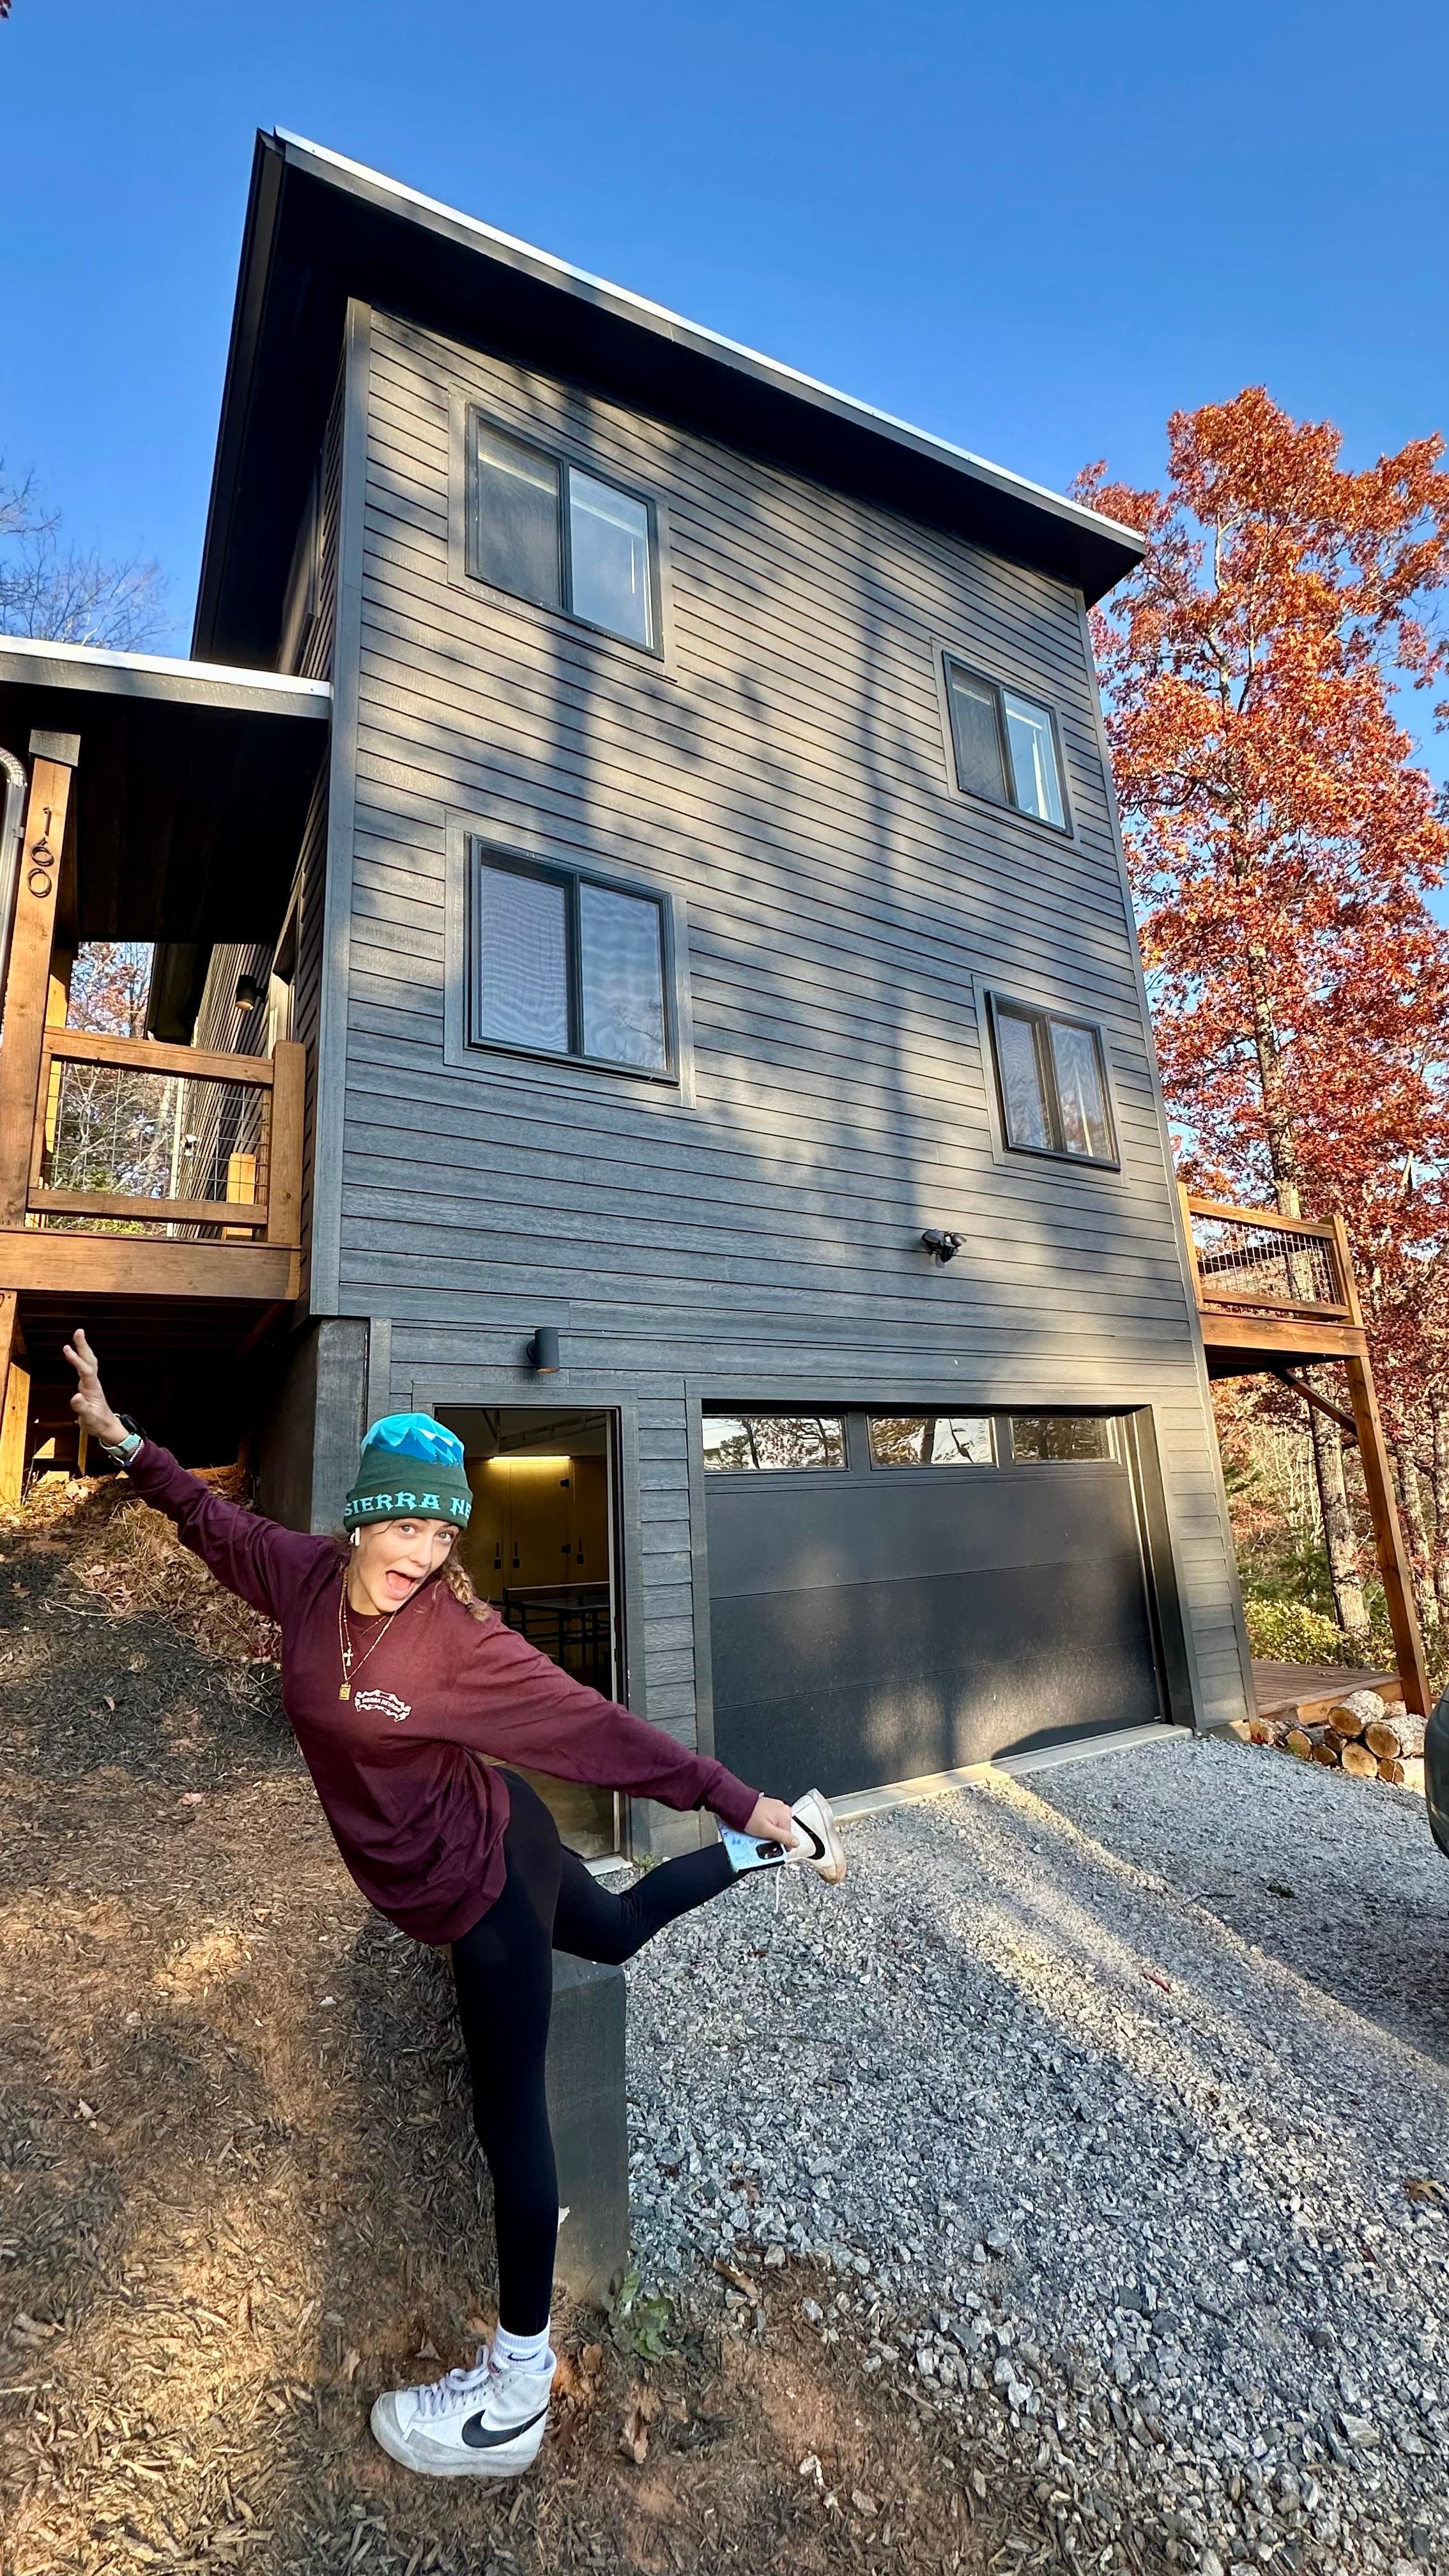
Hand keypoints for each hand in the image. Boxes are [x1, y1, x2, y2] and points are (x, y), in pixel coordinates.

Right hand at [62, 1329, 126, 1447]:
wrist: (107, 1428)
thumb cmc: (97, 1424)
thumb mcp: (89, 1419)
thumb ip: (82, 1409)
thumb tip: (75, 1397)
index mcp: (92, 1390)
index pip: (85, 1372)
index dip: (76, 1360)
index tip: (67, 1349)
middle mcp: (92, 1383)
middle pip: (89, 1361)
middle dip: (83, 1346)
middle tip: (79, 1331)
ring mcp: (91, 1384)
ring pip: (88, 1363)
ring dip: (83, 1349)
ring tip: (77, 1336)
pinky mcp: (89, 1386)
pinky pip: (85, 1368)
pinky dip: (81, 1358)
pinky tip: (77, 1353)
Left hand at [744, 1795, 798, 1854]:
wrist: (738, 1805)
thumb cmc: (750, 1817)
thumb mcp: (767, 1831)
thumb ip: (783, 1837)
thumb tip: (796, 1842)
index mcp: (786, 1815)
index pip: (789, 1837)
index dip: (780, 1844)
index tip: (771, 1845)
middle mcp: (784, 1809)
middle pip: (783, 1831)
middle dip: (774, 1836)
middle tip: (762, 1836)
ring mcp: (777, 1807)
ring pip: (777, 1826)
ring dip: (770, 1831)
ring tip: (759, 1829)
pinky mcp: (771, 1806)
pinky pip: (772, 1820)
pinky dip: (767, 1824)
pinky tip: (759, 1824)